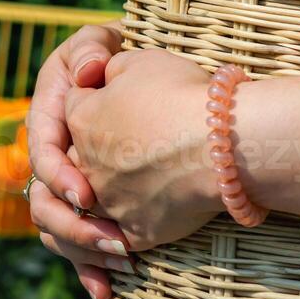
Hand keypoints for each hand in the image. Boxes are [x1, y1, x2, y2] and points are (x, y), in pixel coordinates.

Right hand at [26, 23, 130, 298]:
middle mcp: (54, 156)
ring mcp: (69, 185)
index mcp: (49, 119)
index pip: (44, 151)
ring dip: (83, 254)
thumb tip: (88, 70)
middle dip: (74, 227)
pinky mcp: (90, 208)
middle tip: (111, 242)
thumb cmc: (121, 57)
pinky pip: (79, 246)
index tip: (87, 195)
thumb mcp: (103, 42)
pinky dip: (91, 270)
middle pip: (45, 202)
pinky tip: (107, 294)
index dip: (60, 175)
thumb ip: (91, 49)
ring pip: (58, 231)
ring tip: (119, 268)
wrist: (143, 77)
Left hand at [66, 49, 220, 250]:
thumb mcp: (140, 61)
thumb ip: (109, 68)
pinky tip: (142, 223)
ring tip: (132, 186)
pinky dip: (127, 232)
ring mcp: (110, 202)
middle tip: (128, 142)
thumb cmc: (184, 96)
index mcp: (81, 120)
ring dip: (107, 193)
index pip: (75, 106)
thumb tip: (102, 77)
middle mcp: (86, 165)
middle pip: (78, 156)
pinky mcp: (136, 231)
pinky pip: (120, 237)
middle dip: (95, 149)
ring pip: (94, 201)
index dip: (98, 99)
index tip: (125, 100)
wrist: (224, 144)